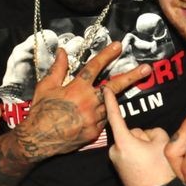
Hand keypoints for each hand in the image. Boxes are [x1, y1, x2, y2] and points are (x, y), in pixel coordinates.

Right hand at [15, 42, 151, 160]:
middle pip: (114, 86)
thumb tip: (63, 52)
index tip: (118, 46)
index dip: (107, 55)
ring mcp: (94, 118)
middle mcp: (89, 102)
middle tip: (146, 69)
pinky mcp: (95, 132)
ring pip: (110, 104)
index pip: (95, 67)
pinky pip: (104, 119)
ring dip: (116, 97)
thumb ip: (58, 68)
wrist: (39, 139)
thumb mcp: (46, 86)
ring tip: (125, 88)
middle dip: (132, 76)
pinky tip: (97, 111)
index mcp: (77, 89)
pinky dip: (103, 113)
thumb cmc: (40, 111)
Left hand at [106, 87, 174, 185]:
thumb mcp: (163, 144)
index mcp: (123, 142)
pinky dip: (139, 157)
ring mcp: (115, 161)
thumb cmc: (161, 171)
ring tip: (153, 163)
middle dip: (143, 138)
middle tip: (155, 153)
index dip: (110, 101)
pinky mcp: (119, 170)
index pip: (115, 116)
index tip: (104, 89)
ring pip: (132, 144)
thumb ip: (153, 132)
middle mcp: (114, 150)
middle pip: (131, 133)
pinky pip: (130, 155)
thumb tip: (146, 136)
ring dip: (142, 148)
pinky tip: (148, 168)